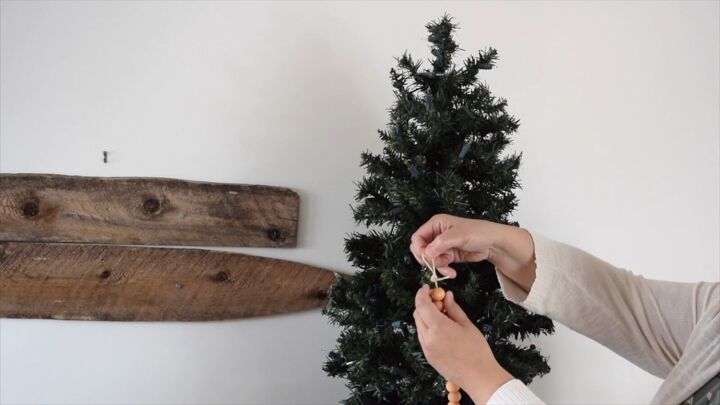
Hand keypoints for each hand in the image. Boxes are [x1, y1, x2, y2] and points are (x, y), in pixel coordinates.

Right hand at [410, 214, 536, 292]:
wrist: (493, 243)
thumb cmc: (477, 232)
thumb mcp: (458, 236)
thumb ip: (441, 244)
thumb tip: (426, 253)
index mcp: (435, 224)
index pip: (417, 238)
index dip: (419, 249)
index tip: (427, 258)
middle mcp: (436, 234)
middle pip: (421, 249)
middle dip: (429, 259)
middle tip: (439, 264)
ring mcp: (442, 246)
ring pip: (429, 259)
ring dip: (438, 266)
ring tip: (449, 269)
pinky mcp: (448, 256)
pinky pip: (439, 265)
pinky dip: (444, 270)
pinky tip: (452, 273)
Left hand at [413, 284, 511, 402]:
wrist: (479, 377)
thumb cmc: (477, 350)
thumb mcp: (467, 325)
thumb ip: (453, 308)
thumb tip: (446, 295)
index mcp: (437, 327)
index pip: (421, 304)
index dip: (422, 293)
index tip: (427, 287)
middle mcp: (427, 338)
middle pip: (418, 314)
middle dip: (424, 304)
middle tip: (437, 300)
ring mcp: (426, 348)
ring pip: (419, 326)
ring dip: (425, 316)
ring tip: (442, 315)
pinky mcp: (428, 357)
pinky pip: (423, 337)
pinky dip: (427, 328)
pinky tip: (441, 329)